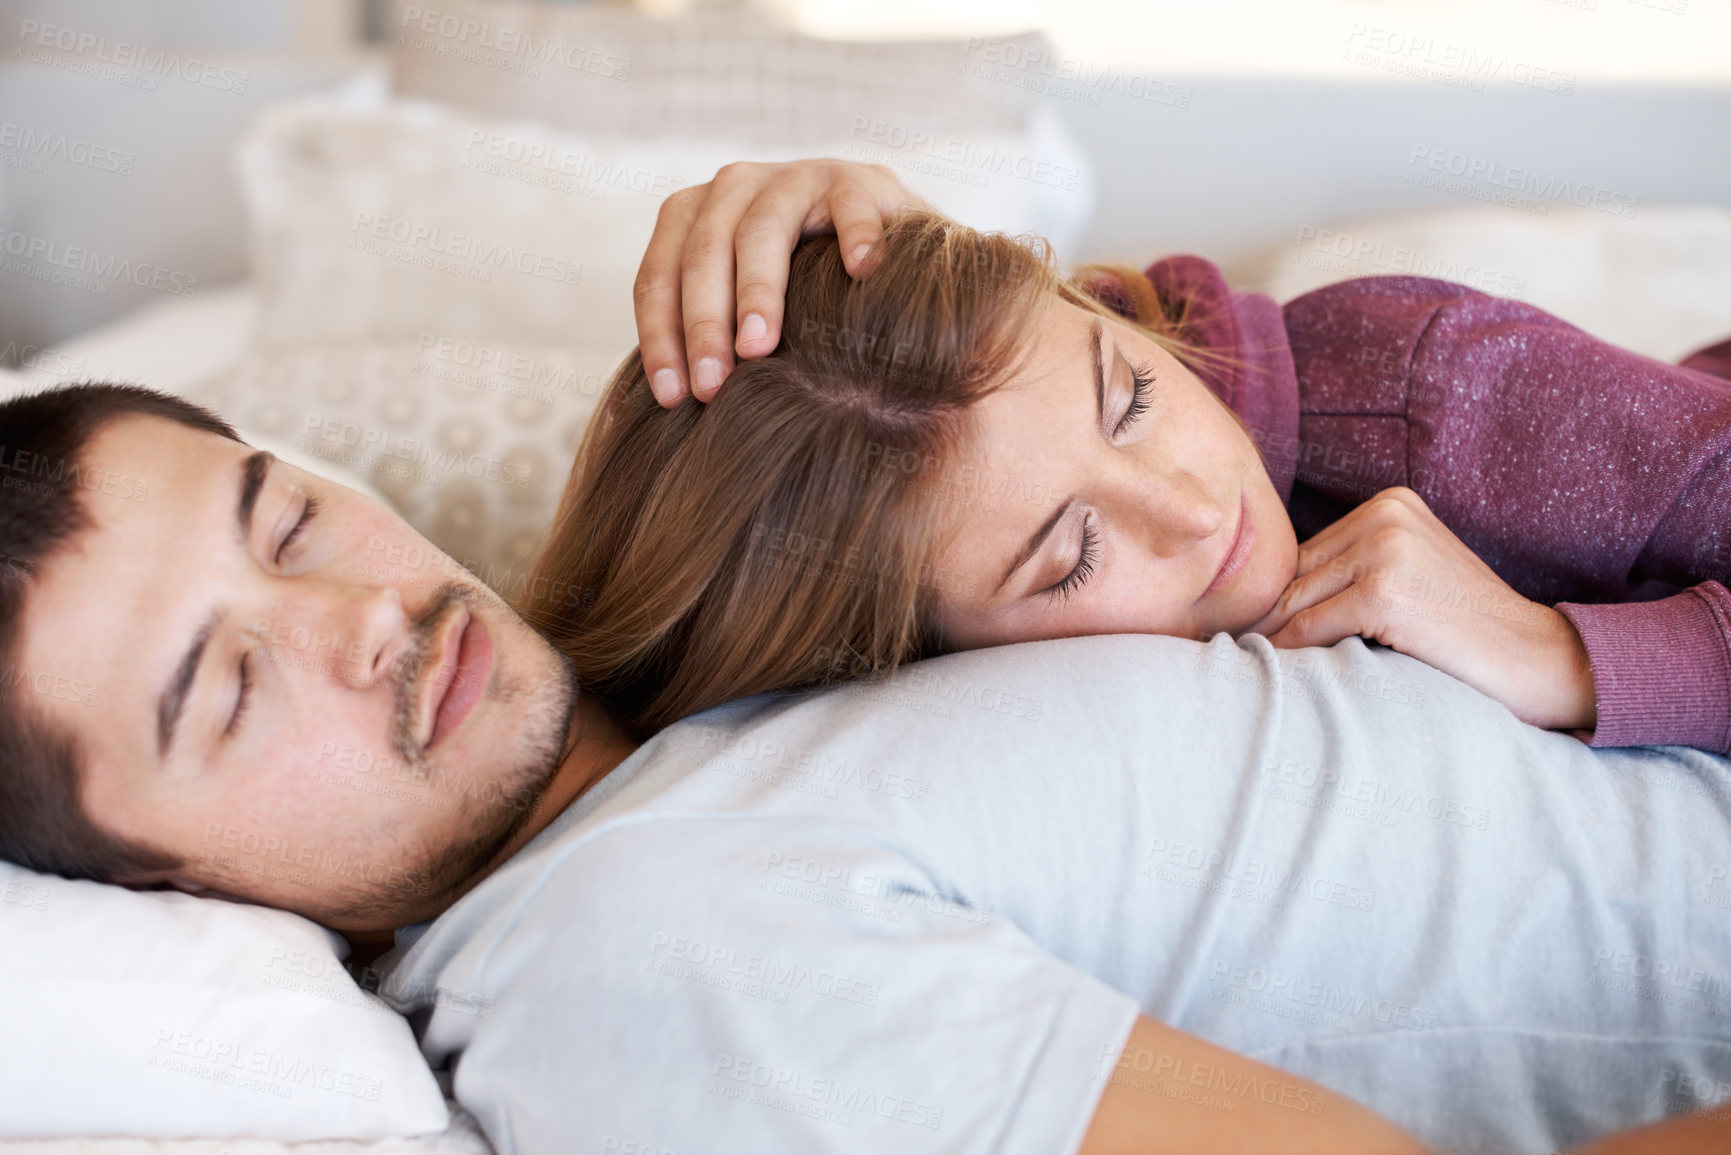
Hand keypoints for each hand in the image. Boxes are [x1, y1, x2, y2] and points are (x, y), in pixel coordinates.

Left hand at [632, 159, 929, 406]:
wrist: (883, 234)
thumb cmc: (803, 286)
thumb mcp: (744, 304)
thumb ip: (709, 336)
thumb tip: (675, 408)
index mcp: (694, 217)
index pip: (659, 276)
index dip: (660, 337)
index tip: (674, 397)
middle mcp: (736, 187)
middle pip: (704, 253)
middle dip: (703, 323)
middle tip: (712, 385)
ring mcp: (799, 179)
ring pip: (763, 229)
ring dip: (757, 290)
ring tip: (759, 346)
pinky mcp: (861, 181)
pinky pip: (852, 205)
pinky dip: (856, 234)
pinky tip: (861, 273)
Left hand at [1247, 487, 1597, 731]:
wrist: (1533, 656)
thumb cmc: (1464, 627)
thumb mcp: (1409, 573)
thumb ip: (1351, 568)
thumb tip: (1263, 597)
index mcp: (1388, 504)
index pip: (1306, 553)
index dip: (1274, 596)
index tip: (1240, 626)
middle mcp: (1384, 515)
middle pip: (1295, 573)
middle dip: (1265, 616)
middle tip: (1222, 648)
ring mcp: (1385, 550)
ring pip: (1295, 601)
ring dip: (1269, 636)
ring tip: (1241, 664)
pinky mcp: (1384, 591)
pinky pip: (1311, 627)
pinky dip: (1291, 653)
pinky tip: (1277, 674)